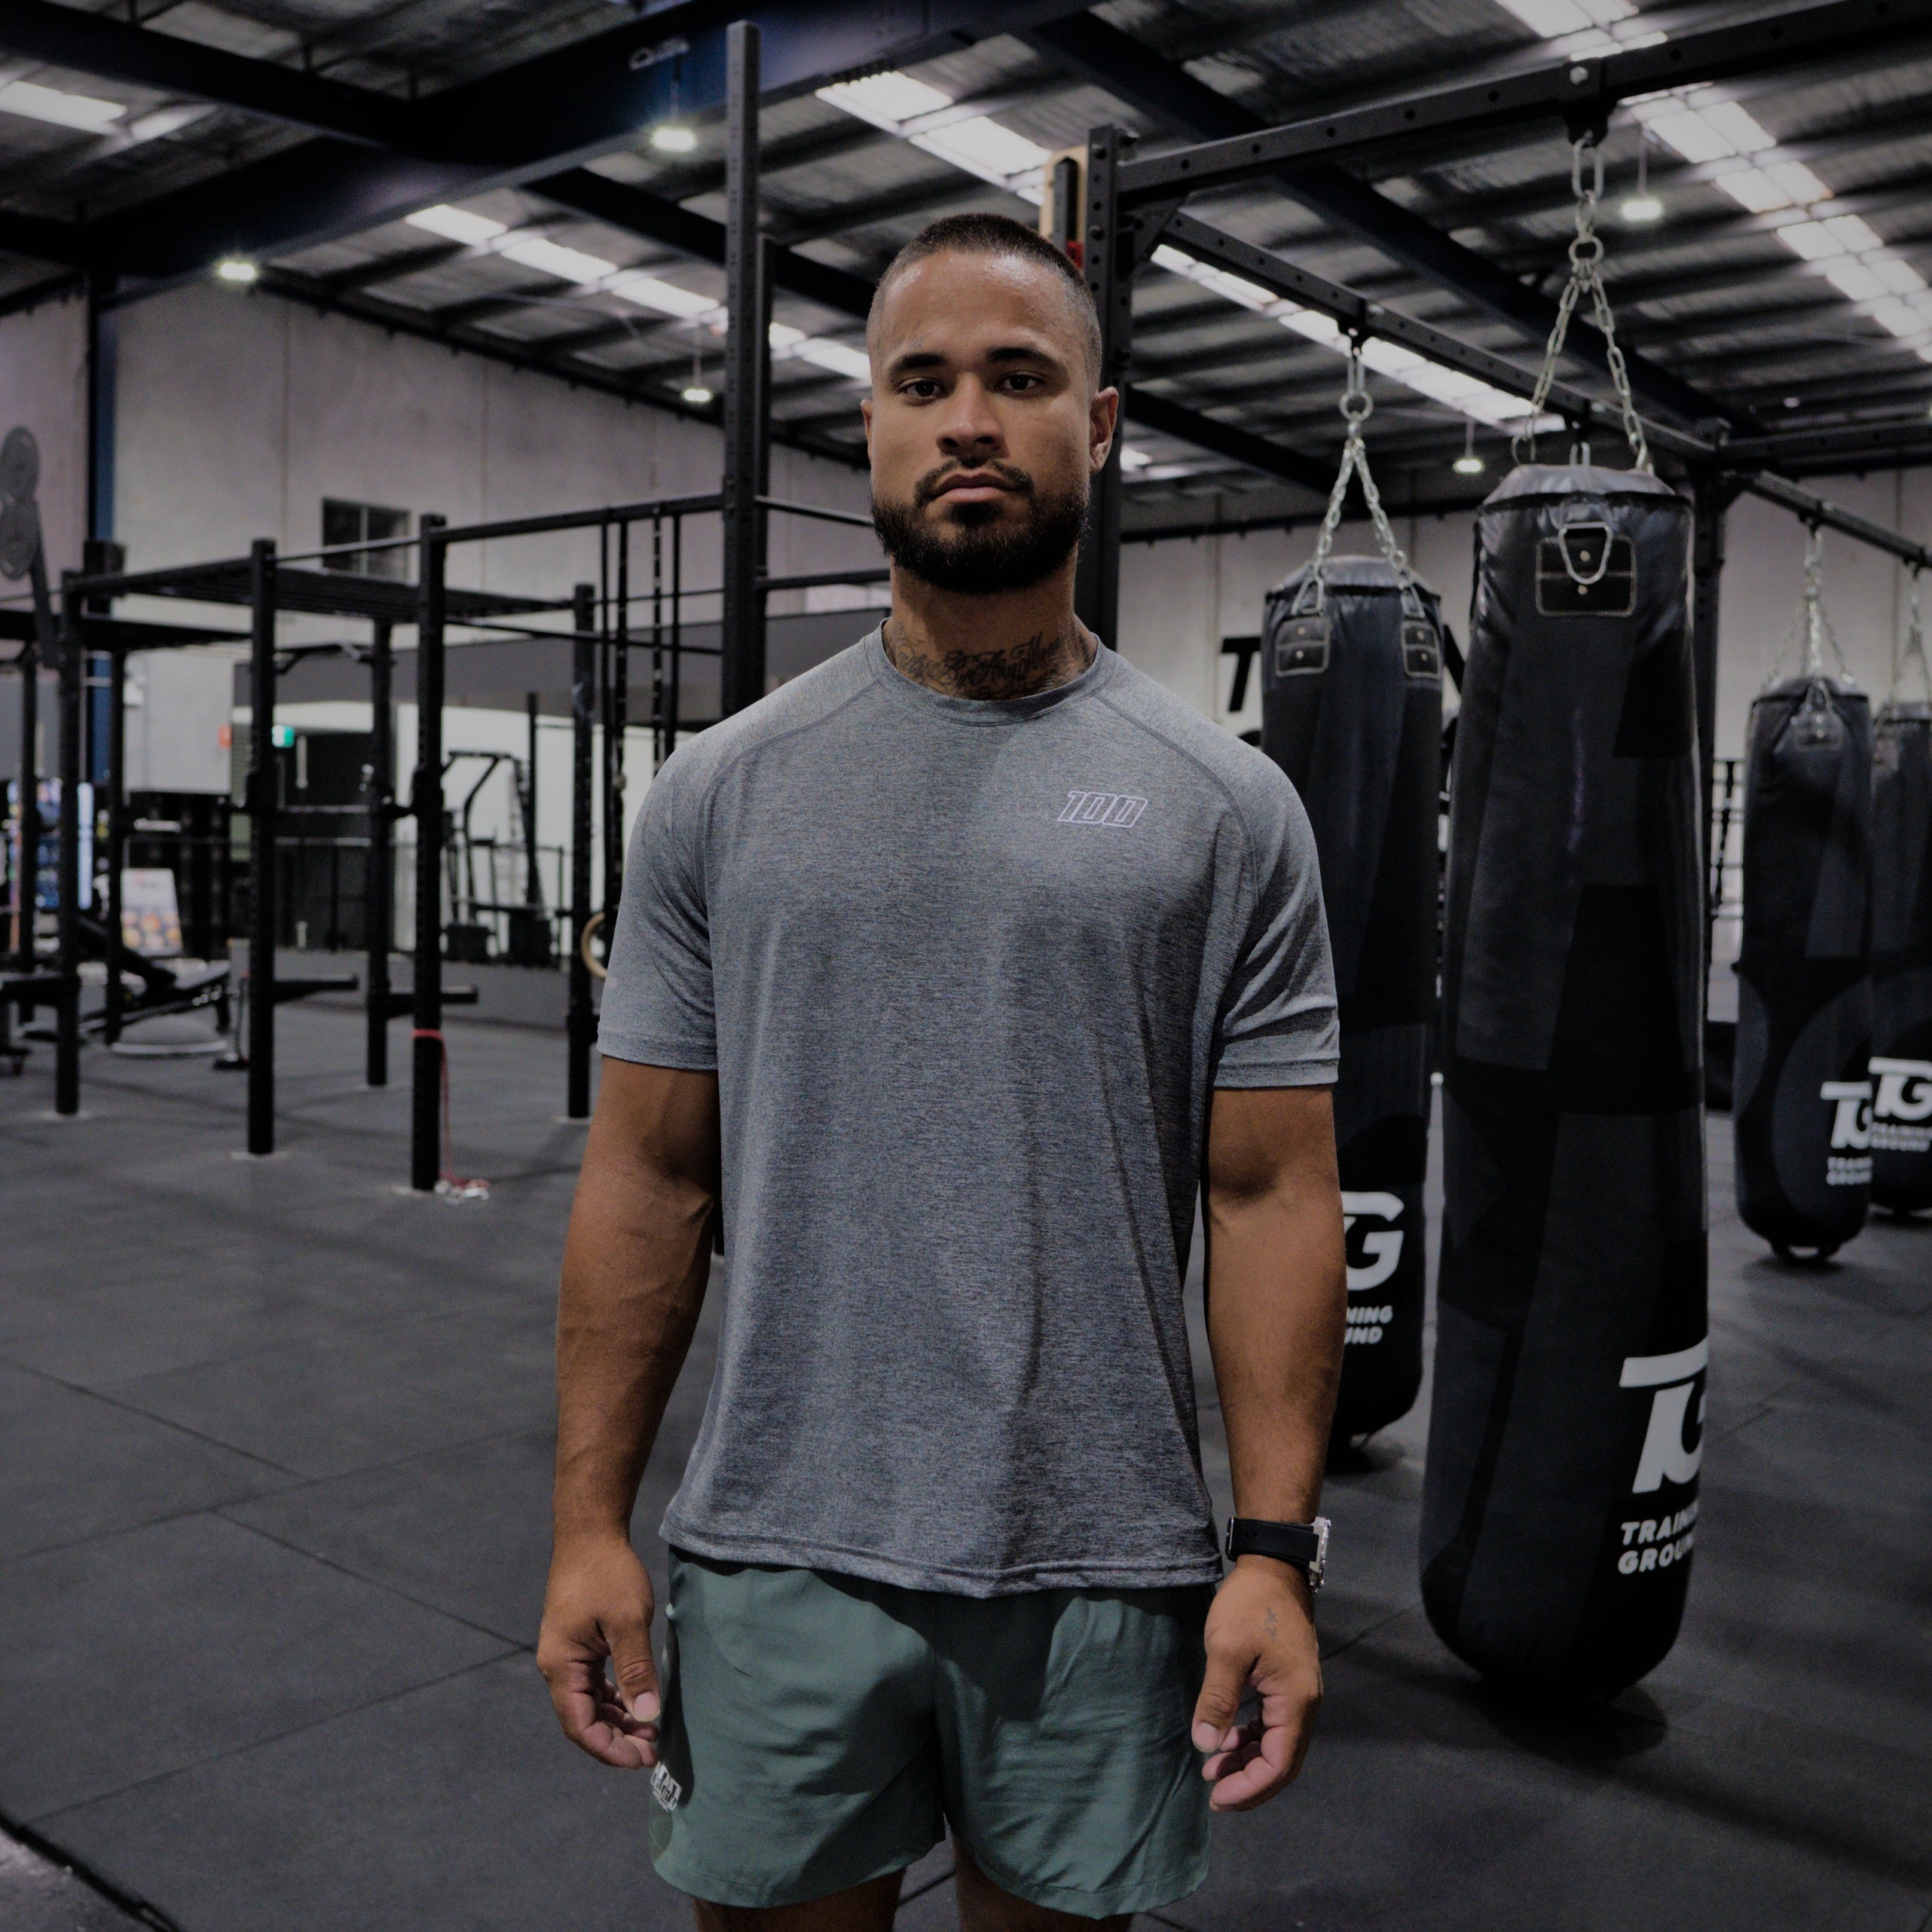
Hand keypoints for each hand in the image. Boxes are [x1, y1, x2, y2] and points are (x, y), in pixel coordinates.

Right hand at [536, 1534, 661, 1768]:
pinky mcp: (580, 1644)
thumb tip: (649, 1715)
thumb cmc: (607, 1573)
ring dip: (618, 1720)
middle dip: (617, 1740)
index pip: (580, 1726)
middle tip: (653, 1751)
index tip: (641, 1760)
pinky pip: (595, 1684)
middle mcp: (558, 1666)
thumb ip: (636, 1670)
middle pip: (584, 1719)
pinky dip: (616, 1698)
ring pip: (590, 1703)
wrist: (590, 1533)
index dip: (609, 1750)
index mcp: (561, 1666)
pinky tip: (639, 1704)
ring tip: (651, 1732)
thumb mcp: (628, 1622)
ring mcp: (568, 1655)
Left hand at [1192, 1557, 1322, 1810]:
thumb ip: (1218, 1699)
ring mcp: (1297, 1693)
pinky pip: (1272, 1724)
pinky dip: (1250, 1738)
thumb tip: (1205, 1746)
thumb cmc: (1250, 1605)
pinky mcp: (1286, 1682)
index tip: (1216, 1797)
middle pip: (1282, 1761)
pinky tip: (1226, 1740)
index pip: (1278, 1764)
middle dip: (1248, 1781)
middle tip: (1213, 1793)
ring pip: (1277, 1744)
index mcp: (1296, 1701)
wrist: (1273, 1567)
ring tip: (1212, 1770)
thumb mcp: (1226, 1649)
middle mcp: (1304, 1703)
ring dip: (1247, 1761)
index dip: (1249, 1787)